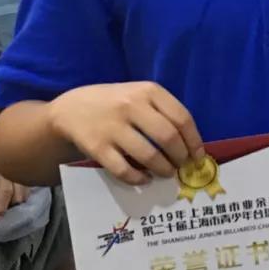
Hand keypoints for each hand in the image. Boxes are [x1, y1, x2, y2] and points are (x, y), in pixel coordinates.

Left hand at [0, 153, 26, 216]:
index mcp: (3, 169)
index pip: (6, 192)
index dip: (1, 207)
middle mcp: (17, 170)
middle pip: (20, 195)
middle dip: (10, 204)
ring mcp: (24, 170)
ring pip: (27, 192)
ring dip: (16, 199)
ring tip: (4, 198)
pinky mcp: (27, 170)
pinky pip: (29, 186)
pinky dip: (22, 193)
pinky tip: (13, 192)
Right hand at [48, 82, 203, 185]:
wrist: (71, 108)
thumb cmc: (115, 102)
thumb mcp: (140, 94)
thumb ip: (163, 112)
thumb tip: (190, 144)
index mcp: (148, 91)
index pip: (182, 117)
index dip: (194, 141)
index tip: (197, 155)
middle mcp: (131, 106)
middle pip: (168, 138)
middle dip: (180, 157)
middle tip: (182, 166)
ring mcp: (113, 127)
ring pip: (149, 155)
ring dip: (163, 170)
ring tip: (166, 173)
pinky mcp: (98, 147)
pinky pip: (124, 169)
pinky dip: (139, 178)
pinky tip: (144, 178)